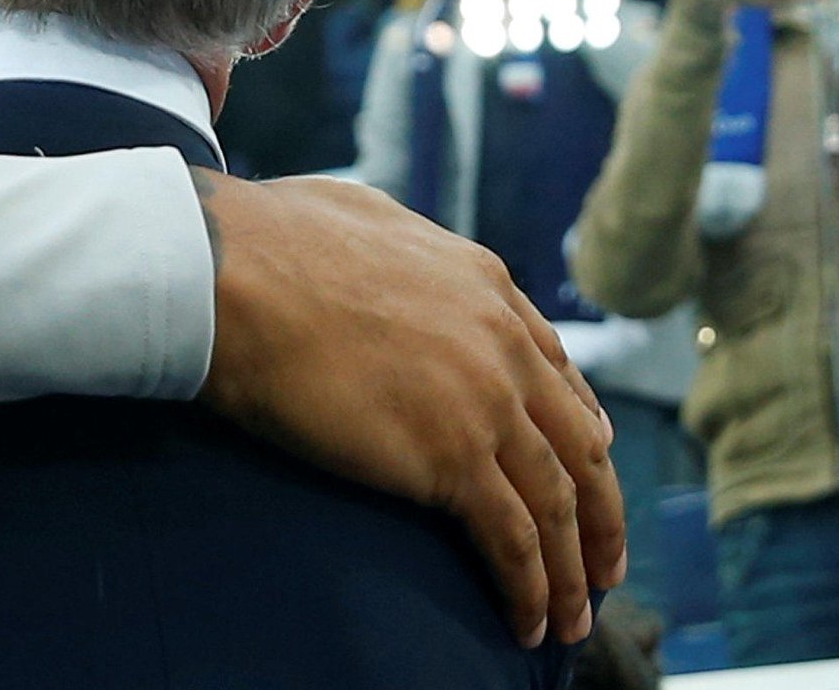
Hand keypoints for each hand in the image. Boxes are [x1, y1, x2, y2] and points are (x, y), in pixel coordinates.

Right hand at [196, 173, 623, 647]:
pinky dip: (532, 589)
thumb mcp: (360, 215)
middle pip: (579, 445)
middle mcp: (503, 343)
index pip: (556, 370)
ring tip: (574, 620)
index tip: (588, 466)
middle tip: (605, 562)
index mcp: (485, 285)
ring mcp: (485, 401)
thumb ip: (393, 243)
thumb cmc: (266, 238)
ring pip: (559, 502)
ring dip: (575, 569)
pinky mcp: (452, 457)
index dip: (577, 428)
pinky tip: (529, 623)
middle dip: (601, 513)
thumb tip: (375, 242)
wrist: (232, 273)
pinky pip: (514, 539)